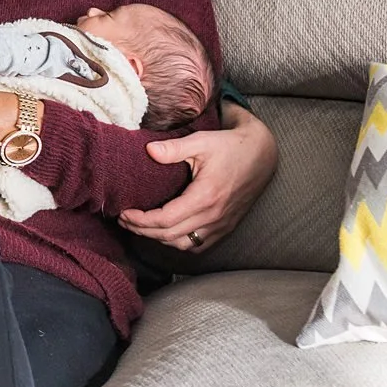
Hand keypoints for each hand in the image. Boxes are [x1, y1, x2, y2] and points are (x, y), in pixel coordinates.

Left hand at [119, 101, 278, 250]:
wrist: (262, 154)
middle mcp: (214, 216)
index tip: (124, 212)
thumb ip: (174, 148)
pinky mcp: (226, 226)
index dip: (141, 220)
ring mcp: (222, 224)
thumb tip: (149, 151)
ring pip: (184, 245)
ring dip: (160, 239)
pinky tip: (167, 232)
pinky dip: (179, 243)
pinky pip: (199, 245)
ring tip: (141, 226)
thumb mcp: (201, 141)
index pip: (165, 220)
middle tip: (125, 220)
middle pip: (170, 236)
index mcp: (205, 197)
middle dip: (143, 231)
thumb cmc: (230, 147)